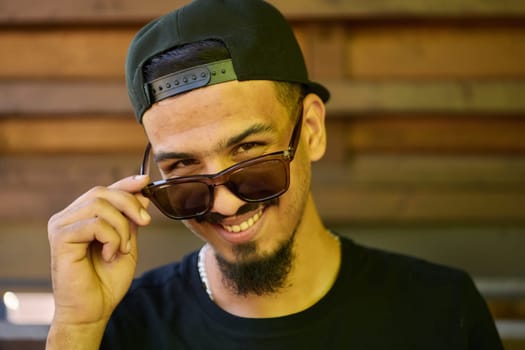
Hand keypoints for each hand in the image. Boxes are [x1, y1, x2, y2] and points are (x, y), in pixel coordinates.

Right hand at [48, 175, 150, 326]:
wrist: (93, 310)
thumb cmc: (106, 281)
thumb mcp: (127, 243)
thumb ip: (131, 220)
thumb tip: (142, 194)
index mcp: (82, 217)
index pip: (104, 191)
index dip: (125, 183)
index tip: (146, 181)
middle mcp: (68, 218)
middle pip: (102, 192)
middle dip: (130, 204)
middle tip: (145, 222)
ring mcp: (61, 226)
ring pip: (100, 205)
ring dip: (121, 227)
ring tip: (122, 248)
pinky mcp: (60, 238)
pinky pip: (95, 224)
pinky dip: (111, 238)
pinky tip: (110, 255)